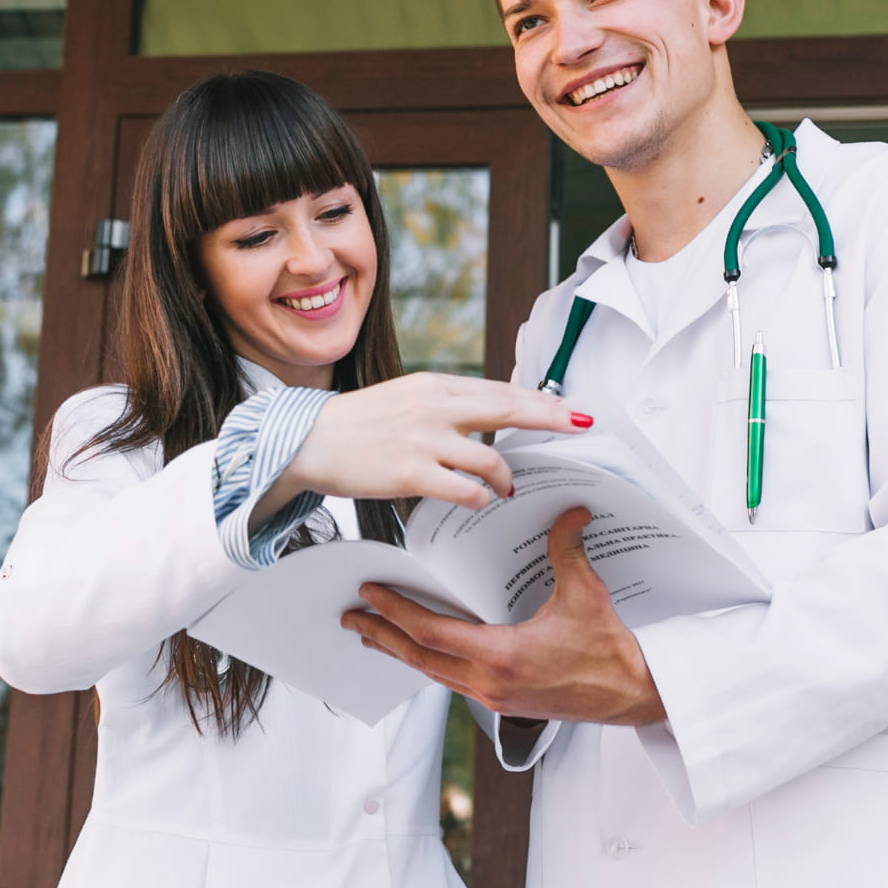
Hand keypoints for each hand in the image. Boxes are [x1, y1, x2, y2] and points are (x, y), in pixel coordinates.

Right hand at [278, 373, 589, 510]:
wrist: (307, 441)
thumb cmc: (359, 424)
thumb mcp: (406, 399)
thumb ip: (447, 404)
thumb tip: (493, 410)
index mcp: (434, 386)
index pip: (499, 390)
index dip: (540, 400)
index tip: (570, 408)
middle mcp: (433, 407)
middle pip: (507, 410)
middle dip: (550, 418)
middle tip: (579, 426)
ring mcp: (422, 440)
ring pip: (490, 457)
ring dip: (507, 477)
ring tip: (509, 487)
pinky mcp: (410, 474)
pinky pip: (463, 489)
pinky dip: (480, 497)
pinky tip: (481, 500)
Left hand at [341, 507, 666, 726]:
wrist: (632, 695)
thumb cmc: (610, 653)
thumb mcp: (586, 594)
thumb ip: (568, 549)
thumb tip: (568, 512)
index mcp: (502, 656)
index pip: (432, 632)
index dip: (396, 612)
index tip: (371, 594)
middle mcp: (490, 683)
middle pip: (420, 658)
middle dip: (382, 636)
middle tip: (353, 617)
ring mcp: (495, 698)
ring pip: (433, 674)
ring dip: (402, 652)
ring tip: (376, 635)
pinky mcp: (505, 704)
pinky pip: (453, 682)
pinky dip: (430, 664)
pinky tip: (424, 653)